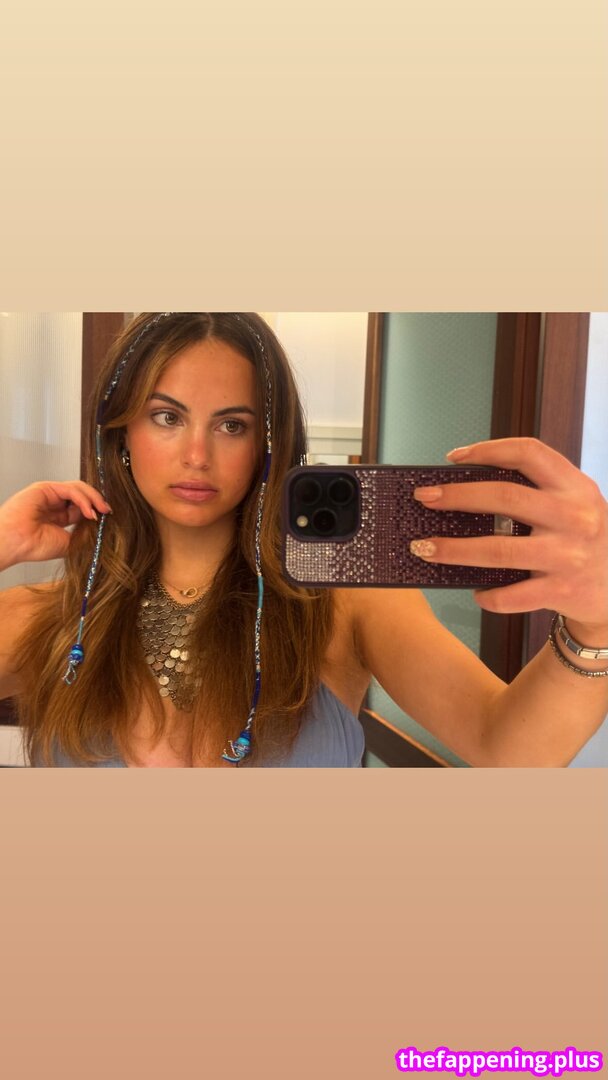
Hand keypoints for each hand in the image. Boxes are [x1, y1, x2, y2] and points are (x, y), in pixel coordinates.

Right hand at [0, 481, 111, 569]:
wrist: (15, 543)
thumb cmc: (34, 546)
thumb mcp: (68, 543)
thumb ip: (83, 533)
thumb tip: (101, 529)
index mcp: (57, 516)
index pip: (82, 507)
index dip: (96, 510)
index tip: (108, 518)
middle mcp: (53, 503)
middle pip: (82, 494)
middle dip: (97, 501)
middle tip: (108, 512)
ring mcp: (49, 494)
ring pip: (78, 488)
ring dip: (93, 498)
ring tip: (101, 511)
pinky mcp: (45, 487)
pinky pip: (70, 489)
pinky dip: (83, 499)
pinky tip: (88, 511)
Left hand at [411, 438, 607, 631]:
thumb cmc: (586, 539)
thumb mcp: (576, 503)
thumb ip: (538, 491)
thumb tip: (465, 488)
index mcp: (575, 487)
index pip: (529, 453)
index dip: (488, 450)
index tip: (453, 457)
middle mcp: (573, 517)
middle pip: (504, 497)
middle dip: (456, 496)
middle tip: (424, 498)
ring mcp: (567, 555)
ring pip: (498, 549)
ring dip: (454, 549)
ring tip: (424, 547)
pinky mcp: (561, 591)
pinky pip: (512, 595)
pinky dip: (488, 594)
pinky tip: (475, 591)